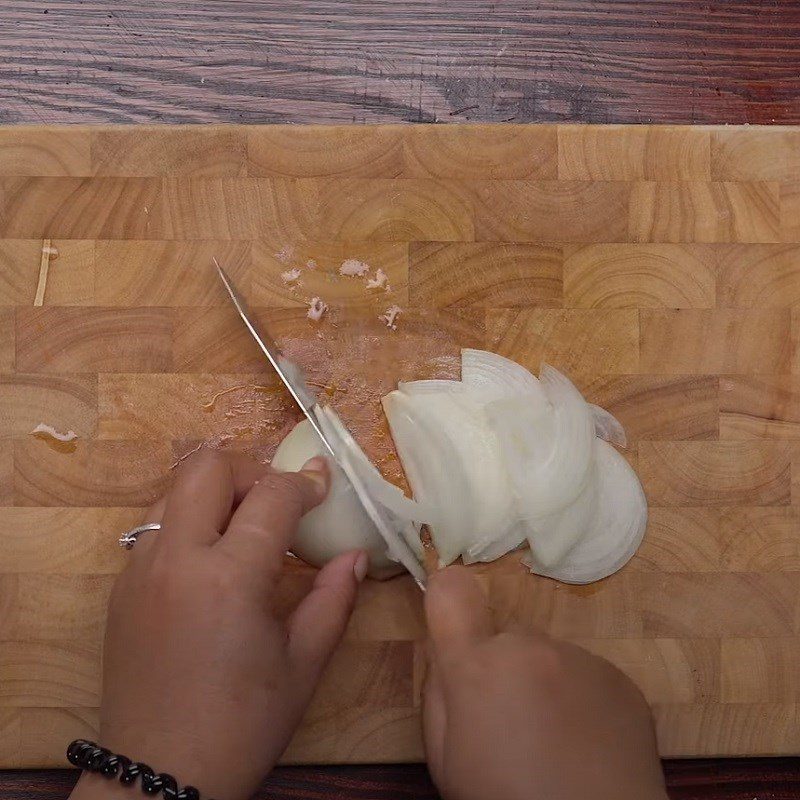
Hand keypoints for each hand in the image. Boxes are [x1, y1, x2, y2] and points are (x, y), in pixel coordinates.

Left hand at [71, 450, 367, 799]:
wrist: (158, 778)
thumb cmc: (242, 724)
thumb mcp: (302, 665)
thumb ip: (333, 599)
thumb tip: (355, 555)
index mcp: (230, 577)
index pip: (272, 496)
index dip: (305, 483)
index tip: (323, 486)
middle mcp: (177, 558)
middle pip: (207, 468)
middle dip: (252, 472)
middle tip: (277, 504)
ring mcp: (140, 569)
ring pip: (173, 490)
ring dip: (215, 495)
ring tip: (244, 530)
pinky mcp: (122, 588)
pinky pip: (154, 528)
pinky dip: (188, 525)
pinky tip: (210, 565)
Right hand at [423, 566, 667, 799]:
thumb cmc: (502, 799)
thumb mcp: (444, 761)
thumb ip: (439, 695)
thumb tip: (448, 658)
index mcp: (478, 667)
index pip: (452, 593)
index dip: (447, 600)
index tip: (452, 622)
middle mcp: (531, 647)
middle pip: (505, 640)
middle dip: (502, 670)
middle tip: (510, 727)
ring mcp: (582, 660)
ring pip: (548, 659)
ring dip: (544, 686)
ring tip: (554, 744)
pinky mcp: (622, 681)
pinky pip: (586, 677)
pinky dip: (581, 701)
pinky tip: (586, 748)